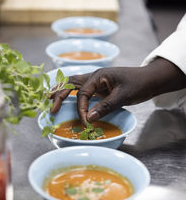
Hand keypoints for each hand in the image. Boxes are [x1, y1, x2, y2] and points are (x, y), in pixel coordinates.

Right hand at [50, 58, 185, 124]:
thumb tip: (89, 118)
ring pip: (73, 84)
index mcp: (98, 76)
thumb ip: (105, 106)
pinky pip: (81, 89)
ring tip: (50, 99)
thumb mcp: (123, 96)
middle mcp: (94, 76)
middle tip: (51, 109)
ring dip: (62, 91)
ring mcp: (96, 80)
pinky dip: (72, 93)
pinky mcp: (99, 87)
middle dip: (59, 95)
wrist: (150, 79)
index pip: (82, 94)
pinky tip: (66, 99)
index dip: (81, 110)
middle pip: (70, 83)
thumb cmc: (139, 84)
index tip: (85, 123)